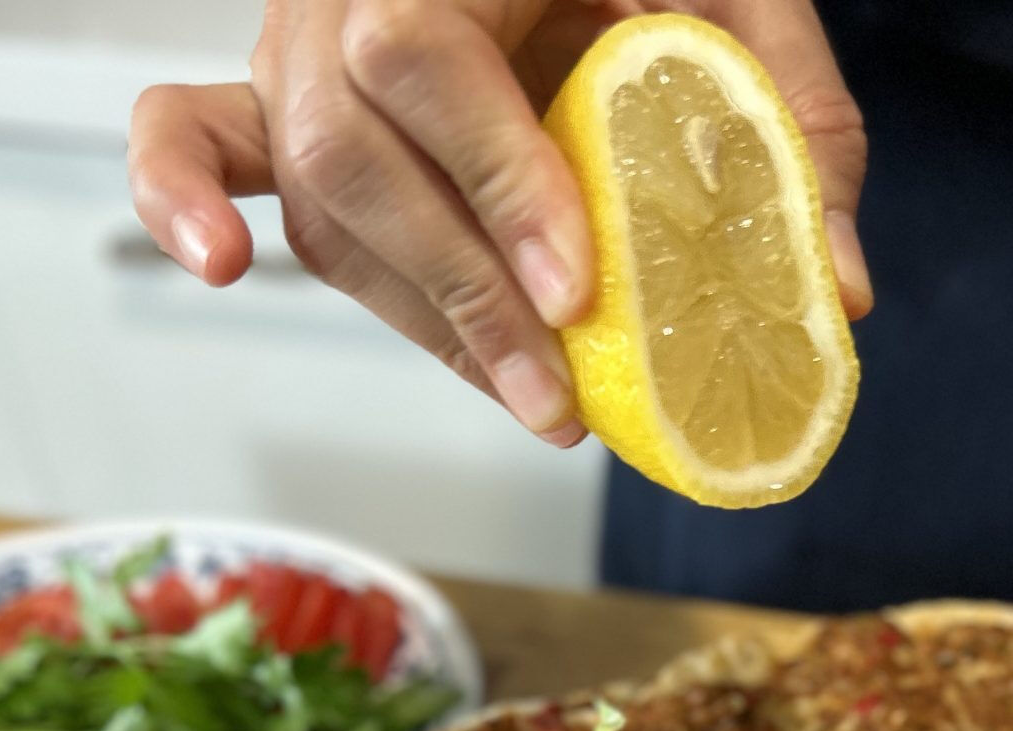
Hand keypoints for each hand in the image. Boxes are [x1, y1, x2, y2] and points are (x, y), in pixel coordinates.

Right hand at [126, 0, 870, 444]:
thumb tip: (837, 287)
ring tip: (526, 403)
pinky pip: (189, 136)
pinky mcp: (275, 96)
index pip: (425, 60)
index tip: (577, 288)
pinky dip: (175, 202)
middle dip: (461, 291)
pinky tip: (212, 267)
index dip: (495, 181)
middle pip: (348, 151)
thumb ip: (794, 116)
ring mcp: (299, 45)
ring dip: (417, 317)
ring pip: (313, 197)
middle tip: (561, 394)